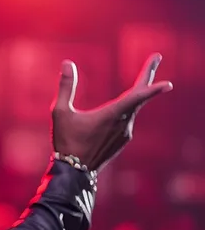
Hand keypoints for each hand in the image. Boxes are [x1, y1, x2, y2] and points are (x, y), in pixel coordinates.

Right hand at [52, 53, 172, 170]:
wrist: (73, 172)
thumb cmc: (66, 141)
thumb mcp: (60, 112)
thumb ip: (66, 87)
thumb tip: (66, 63)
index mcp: (111, 116)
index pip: (136, 98)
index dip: (152, 89)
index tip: (169, 84)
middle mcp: (122, 124)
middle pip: (140, 97)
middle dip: (148, 76)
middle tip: (156, 57)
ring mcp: (124, 133)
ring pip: (134, 108)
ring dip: (137, 93)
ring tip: (143, 80)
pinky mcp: (121, 141)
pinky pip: (127, 119)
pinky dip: (127, 108)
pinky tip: (123, 107)